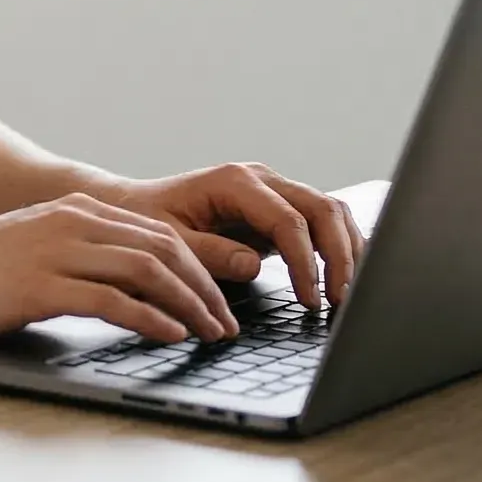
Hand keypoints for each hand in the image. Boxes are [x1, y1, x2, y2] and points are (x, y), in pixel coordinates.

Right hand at [0, 193, 240, 343]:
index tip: (219, 301)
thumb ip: (78, 258)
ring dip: (189, 305)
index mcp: (73, 211)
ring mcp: (55, 251)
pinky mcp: (38, 286)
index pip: (158, 233)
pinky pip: (111, 300)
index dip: (199, 267)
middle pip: (164, 248)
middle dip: (206, 288)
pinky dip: (150, 319)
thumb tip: (129, 291)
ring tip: (210, 334)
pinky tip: (169, 337)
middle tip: (227, 324)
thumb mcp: (32, 250)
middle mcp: (71, 223)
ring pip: (147, 270)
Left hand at [92, 165, 366, 310]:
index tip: (310, 299)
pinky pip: (322, 223)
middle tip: (341, 301)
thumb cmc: (147, 221)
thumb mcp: (168, 241)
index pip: (288, 220)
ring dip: (346, 251)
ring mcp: (273, 192)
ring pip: (331, 212)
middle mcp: (260, 180)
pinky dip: (338, 248)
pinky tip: (343, 278)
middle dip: (339, 256)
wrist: (134, 206)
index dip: (305, 262)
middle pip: (322, 210)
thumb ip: (209, 253)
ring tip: (347, 295)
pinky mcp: (279, 209)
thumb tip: (254, 265)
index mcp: (234, 182)